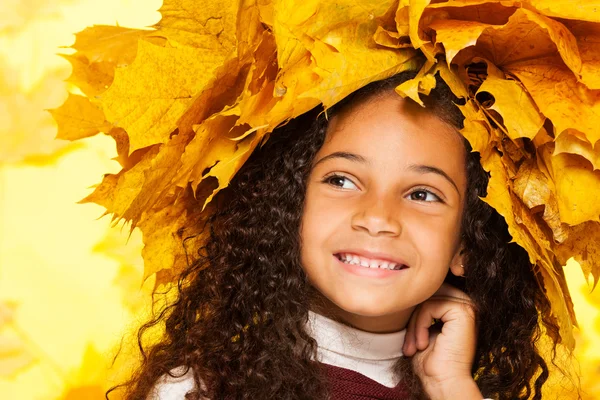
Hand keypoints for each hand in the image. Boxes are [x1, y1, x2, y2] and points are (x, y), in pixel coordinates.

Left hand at [402, 283, 480, 399]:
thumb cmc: (431, 361)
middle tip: (409, 344)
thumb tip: (407, 291)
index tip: (409, 340)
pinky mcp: (463, 311)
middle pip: (426, 293)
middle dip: (413, 317)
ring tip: (414, 346)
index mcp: (456, 306)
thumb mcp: (421, 327)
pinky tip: (422, 344)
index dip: (413, 312)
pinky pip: (430, 305)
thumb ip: (420, 307)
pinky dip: (419, 324)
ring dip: (414, 324)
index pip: (427, 292)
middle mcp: (465, 303)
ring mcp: (466, 305)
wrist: (442, 382)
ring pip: (427, 299)